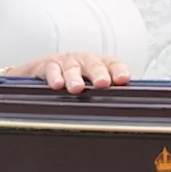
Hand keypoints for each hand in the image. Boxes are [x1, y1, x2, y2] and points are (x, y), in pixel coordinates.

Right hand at [1, 53, 131, 94]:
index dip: (118, 70)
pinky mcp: (49, 65)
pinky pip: (51, 69)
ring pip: (72, 68)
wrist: (46, 68)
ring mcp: (67, 62)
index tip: (123, 79)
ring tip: (77, 88)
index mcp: (101, 64)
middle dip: (99, 73)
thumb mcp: (94, 83)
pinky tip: (57, 85)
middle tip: (102, 83)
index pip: (113, 64)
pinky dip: (54, 76)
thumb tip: (125, 110)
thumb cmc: (78, 78)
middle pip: (94, 65)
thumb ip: (108, 93)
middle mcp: (86, 61)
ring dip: (75, 78)